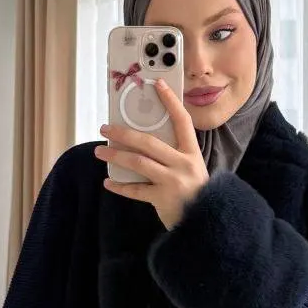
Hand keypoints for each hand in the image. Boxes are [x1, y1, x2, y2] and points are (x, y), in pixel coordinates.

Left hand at [95, 79, 208, 229]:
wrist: (208, 222)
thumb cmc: (195, 193)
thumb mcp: (191, 169)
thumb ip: (174, 155)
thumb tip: (143, 141)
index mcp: (191, 153)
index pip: (181, 121)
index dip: (170, 101)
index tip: (157, 84)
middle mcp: (183, 164)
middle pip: (149, 142)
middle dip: (123, 134)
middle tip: (106, 129)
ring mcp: (173, 182)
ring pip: (138, 163)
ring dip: (116, 156)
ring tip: (100, 152)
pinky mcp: (162, 199)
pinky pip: (136, 190)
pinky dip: (120, 186)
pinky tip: (109, 182)